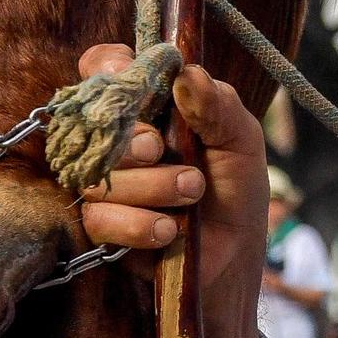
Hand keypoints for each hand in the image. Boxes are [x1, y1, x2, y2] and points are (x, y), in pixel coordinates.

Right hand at [75, 45, 268, 337]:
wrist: (231, 270)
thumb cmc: (238, 201)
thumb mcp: (243, 148)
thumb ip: (220, 108)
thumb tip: (188, 72)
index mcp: (153, 111)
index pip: (106, 68)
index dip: (108, 67)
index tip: (125, 76)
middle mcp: (121, 142)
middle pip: (94, 119)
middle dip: (138, 140)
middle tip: (168, 153)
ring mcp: (103, 184)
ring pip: (96, 171)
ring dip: (151, 186)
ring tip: (190, 198)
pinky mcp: (97, 227)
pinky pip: (98, 216)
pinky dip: (138, 223)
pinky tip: (169, 232)